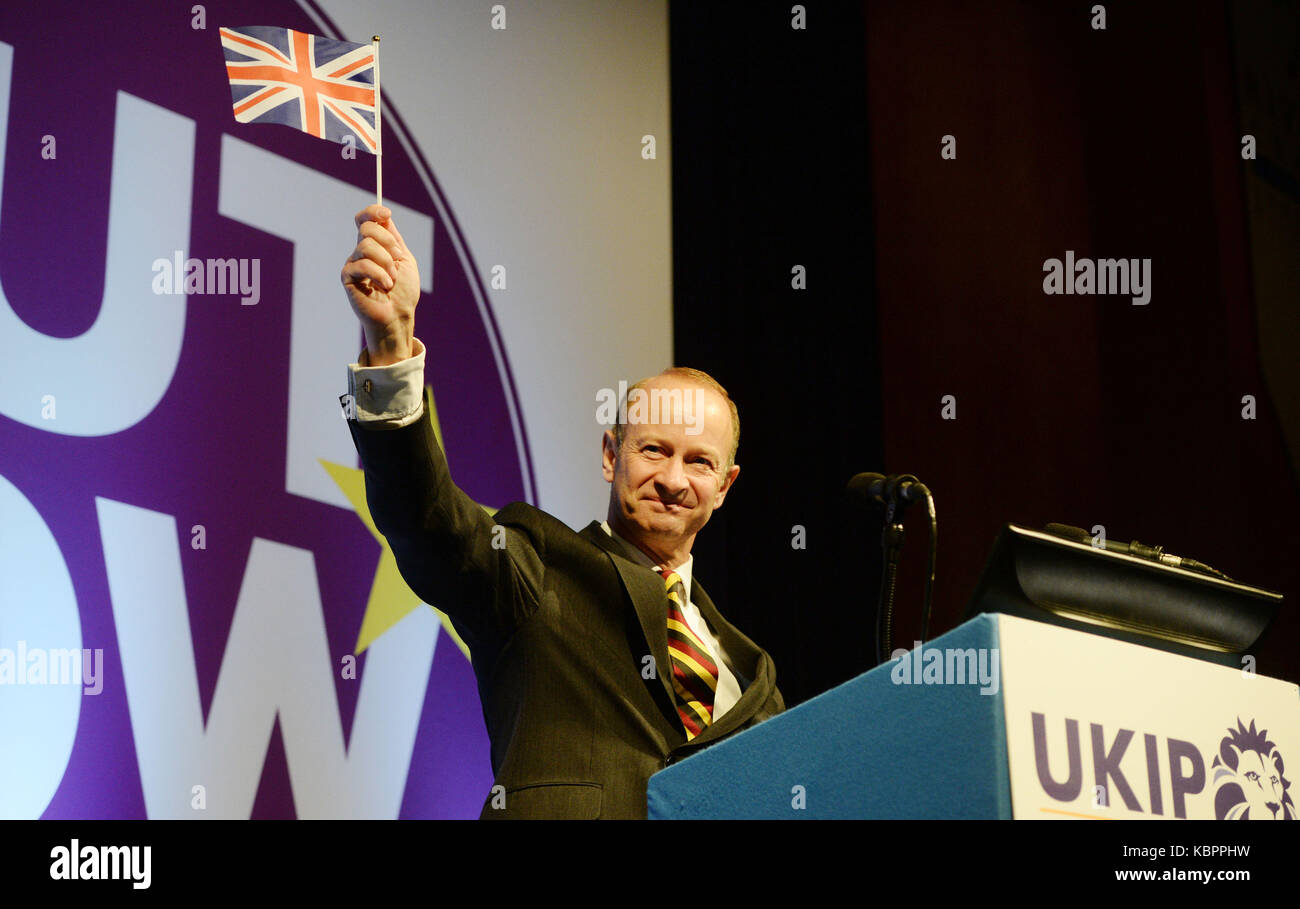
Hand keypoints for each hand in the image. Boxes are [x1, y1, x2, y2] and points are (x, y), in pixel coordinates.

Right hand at [340, 204, 420, 364]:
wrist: (399, 315)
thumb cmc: (404, 292)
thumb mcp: (404, 259)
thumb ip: (393, 238)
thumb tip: (384, 216)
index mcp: (375, 245)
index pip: (365, 220)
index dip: (373, 212)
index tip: (387, 213)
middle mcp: (361, 252)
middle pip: (366, 229)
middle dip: (387, 241)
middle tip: (397, 258)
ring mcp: (353, 263)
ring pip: (366, 246)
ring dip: (386, 263)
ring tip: (392, 280)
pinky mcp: (347, 277)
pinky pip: (361, 264)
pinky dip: (378, 275)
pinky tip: (384, 286)